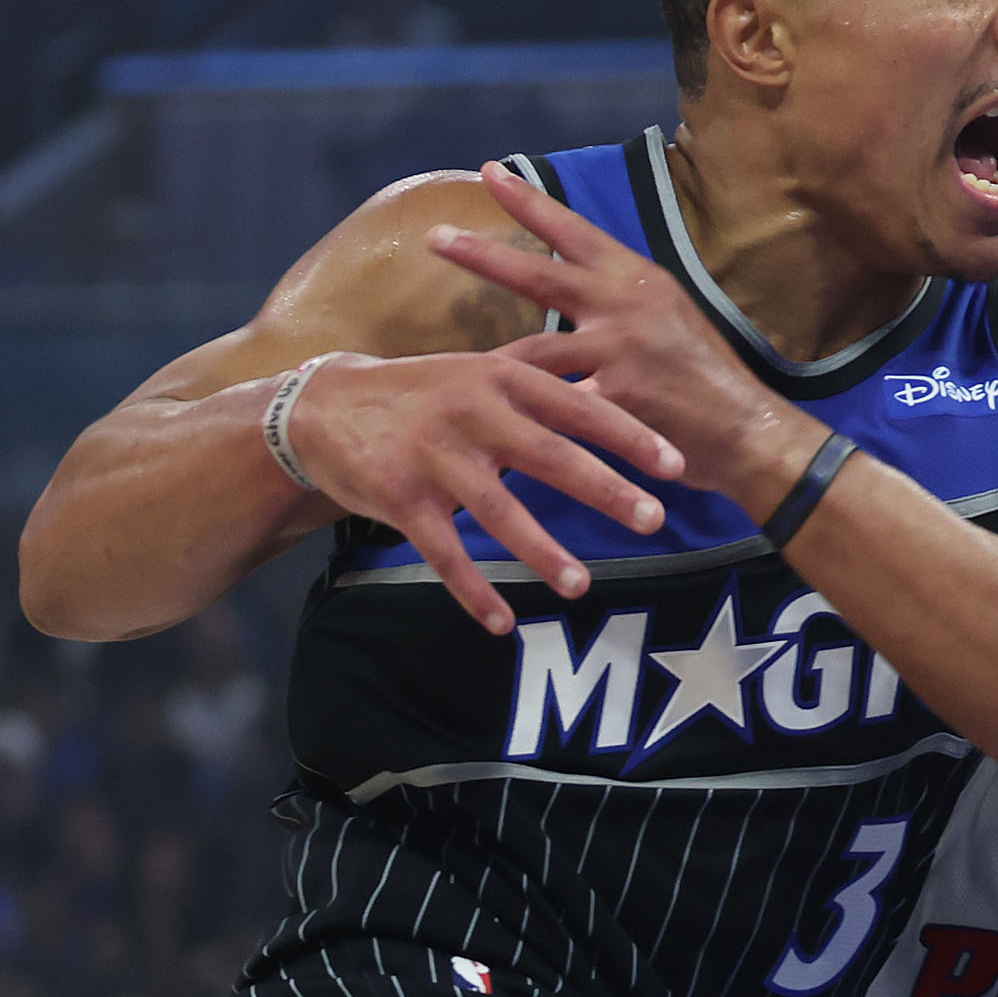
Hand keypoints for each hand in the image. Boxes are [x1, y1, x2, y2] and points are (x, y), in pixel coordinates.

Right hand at [285, 347, 685, 633]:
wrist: (322, 406)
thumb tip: (607, 400)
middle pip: (550, 455)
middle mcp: (470, 414)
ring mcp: (434, 457)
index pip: (577, 406)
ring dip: (542, 552)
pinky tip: (503, 624)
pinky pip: (445, 553)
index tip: (675, 464)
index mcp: (498, 379)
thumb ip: (532, 390)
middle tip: (653, 519)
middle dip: (605, 489)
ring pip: (499, 512)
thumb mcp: (474, 373)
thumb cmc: (416, 394)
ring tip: (581, 585)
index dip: (629, 435)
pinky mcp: (400, 498)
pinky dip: (473, 591)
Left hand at [429, 163, 829, 514]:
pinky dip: (523, 424)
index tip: (492, 171)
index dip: (530, 201)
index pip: (574, 229)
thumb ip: (624, 301)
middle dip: (482, 256)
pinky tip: (490, 435)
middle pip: (539, 276)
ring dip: (487, 362)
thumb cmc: (710, 377)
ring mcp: (619, 352)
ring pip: (533, 353)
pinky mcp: (618, 401)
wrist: (751, 430)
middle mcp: (624, 305)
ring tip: (445, 369)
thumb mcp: (672, 317)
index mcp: (636, 279)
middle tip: (436, 236)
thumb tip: (585, 286)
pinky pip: (556, 411)